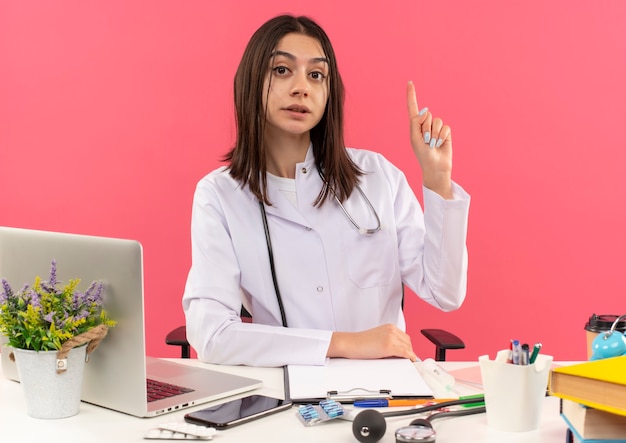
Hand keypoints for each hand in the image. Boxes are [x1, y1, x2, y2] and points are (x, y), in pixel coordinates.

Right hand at [327, 324, 417, 360]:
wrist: (350, 343)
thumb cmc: (360, 342)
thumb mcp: (378, 337)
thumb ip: (389, 340)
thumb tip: (399, 350)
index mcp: (389, 327)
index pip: (405, 337)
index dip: (408, 346)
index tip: (409, 353)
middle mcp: (391, 330)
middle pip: (408, 342)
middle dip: (409, 350)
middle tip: (408, 359)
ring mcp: (390, 338)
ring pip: (407, 347)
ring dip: (409, 354)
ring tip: (407, 361)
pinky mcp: (388, 346)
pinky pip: (404, 352)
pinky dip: (410, 357)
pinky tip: (410, 361)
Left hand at [407, 81, 452, 198]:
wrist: (434, 166)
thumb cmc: (422, 154)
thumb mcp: (414, 138)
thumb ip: (416, 122)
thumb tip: (426, 110)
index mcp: (415, 125)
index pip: (413, 107)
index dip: (411, 95)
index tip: (410, 82)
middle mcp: (426, 124)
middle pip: (427, 115)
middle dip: (425, 128)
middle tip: (425, 141)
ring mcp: (436, 127)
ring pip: (436, 120)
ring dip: (433, 133)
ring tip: (431, 143)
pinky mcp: (446, 131)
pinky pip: (445, 127)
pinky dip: (441, 136)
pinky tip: (439, 143)